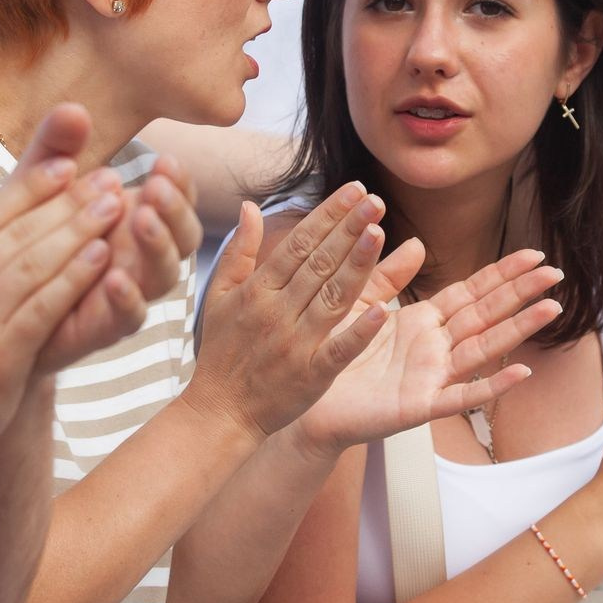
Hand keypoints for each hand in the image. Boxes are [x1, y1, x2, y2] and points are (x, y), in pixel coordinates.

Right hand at [0, 104, 137, 464]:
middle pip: (15, 234)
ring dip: (79, 231)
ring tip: (113, 206)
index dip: (29, 186)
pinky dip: (74, 278)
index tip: (66, 164)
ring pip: (33, 264)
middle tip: (105, 178)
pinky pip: (44, 307)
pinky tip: (102, 256)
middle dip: (66, 201)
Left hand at [37, 140, 202, 376]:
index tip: (165, 161)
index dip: (180, 183)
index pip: (177, 197)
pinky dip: (128, 298)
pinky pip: (131, 317)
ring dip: (160, 246)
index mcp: (135, 215)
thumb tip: (74, 110)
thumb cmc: (22, 234)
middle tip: (156, 187)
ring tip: (141, 219)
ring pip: (165, 275)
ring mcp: (127, 291)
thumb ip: (55, 147)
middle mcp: (140, 254)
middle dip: (177, 209)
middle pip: (185, 236)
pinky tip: (113, 277)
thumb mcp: (35, 183)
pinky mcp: (104, 326)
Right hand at [181, 187, 394, 440]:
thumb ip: (239, 250)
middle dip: (348, 228)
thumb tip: (250, 206)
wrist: (219, 412)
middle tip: (374, 199)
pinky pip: (339, 350)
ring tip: (380, 232)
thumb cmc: (222, 352)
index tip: (354, 190)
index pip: (299, 243)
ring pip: (332, 297)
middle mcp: (277, 312)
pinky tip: (384, 309)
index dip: (328, 215)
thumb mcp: (219, 296)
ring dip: (357, 264)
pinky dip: (359, 331)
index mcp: (257, 290)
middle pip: (318, 263)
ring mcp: (295, 344)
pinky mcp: (311, 375)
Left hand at [292, 244, 565, 454]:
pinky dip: (491, 385)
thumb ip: (387, 275)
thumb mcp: (358, 303)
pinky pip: (461, 395)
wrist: (307, 404)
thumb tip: (416, 242)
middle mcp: (435, 347)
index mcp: (423, 321)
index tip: (533, 254)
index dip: (502, 274)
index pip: (471, 291)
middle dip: (521, 293)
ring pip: (483, 348)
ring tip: (551, 309)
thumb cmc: (333, 355)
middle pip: (486, 314)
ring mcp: (432, 376)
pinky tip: (520, 373)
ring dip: (518, 329)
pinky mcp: (420, 405)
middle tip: (555, 274)